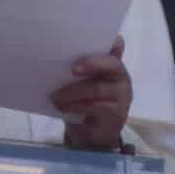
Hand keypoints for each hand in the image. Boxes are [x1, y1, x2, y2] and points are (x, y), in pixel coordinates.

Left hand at [53, 36, 131, 150]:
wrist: (93, 135)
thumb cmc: (85, 103)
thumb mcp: (80, 83)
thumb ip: (77, 70)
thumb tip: (53, 59)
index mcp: (113, 64)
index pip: (117, 46)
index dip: (112, 41)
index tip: (100, 39)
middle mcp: (121, 76)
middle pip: (111, 64)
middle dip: (92, 64)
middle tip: (72, 69)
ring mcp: (121, 95)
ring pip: (97, 88)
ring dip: (73, 92)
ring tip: (55, 97)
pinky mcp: (116, 113)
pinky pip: (94, 106)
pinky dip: (75, 106)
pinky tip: (61, 107)